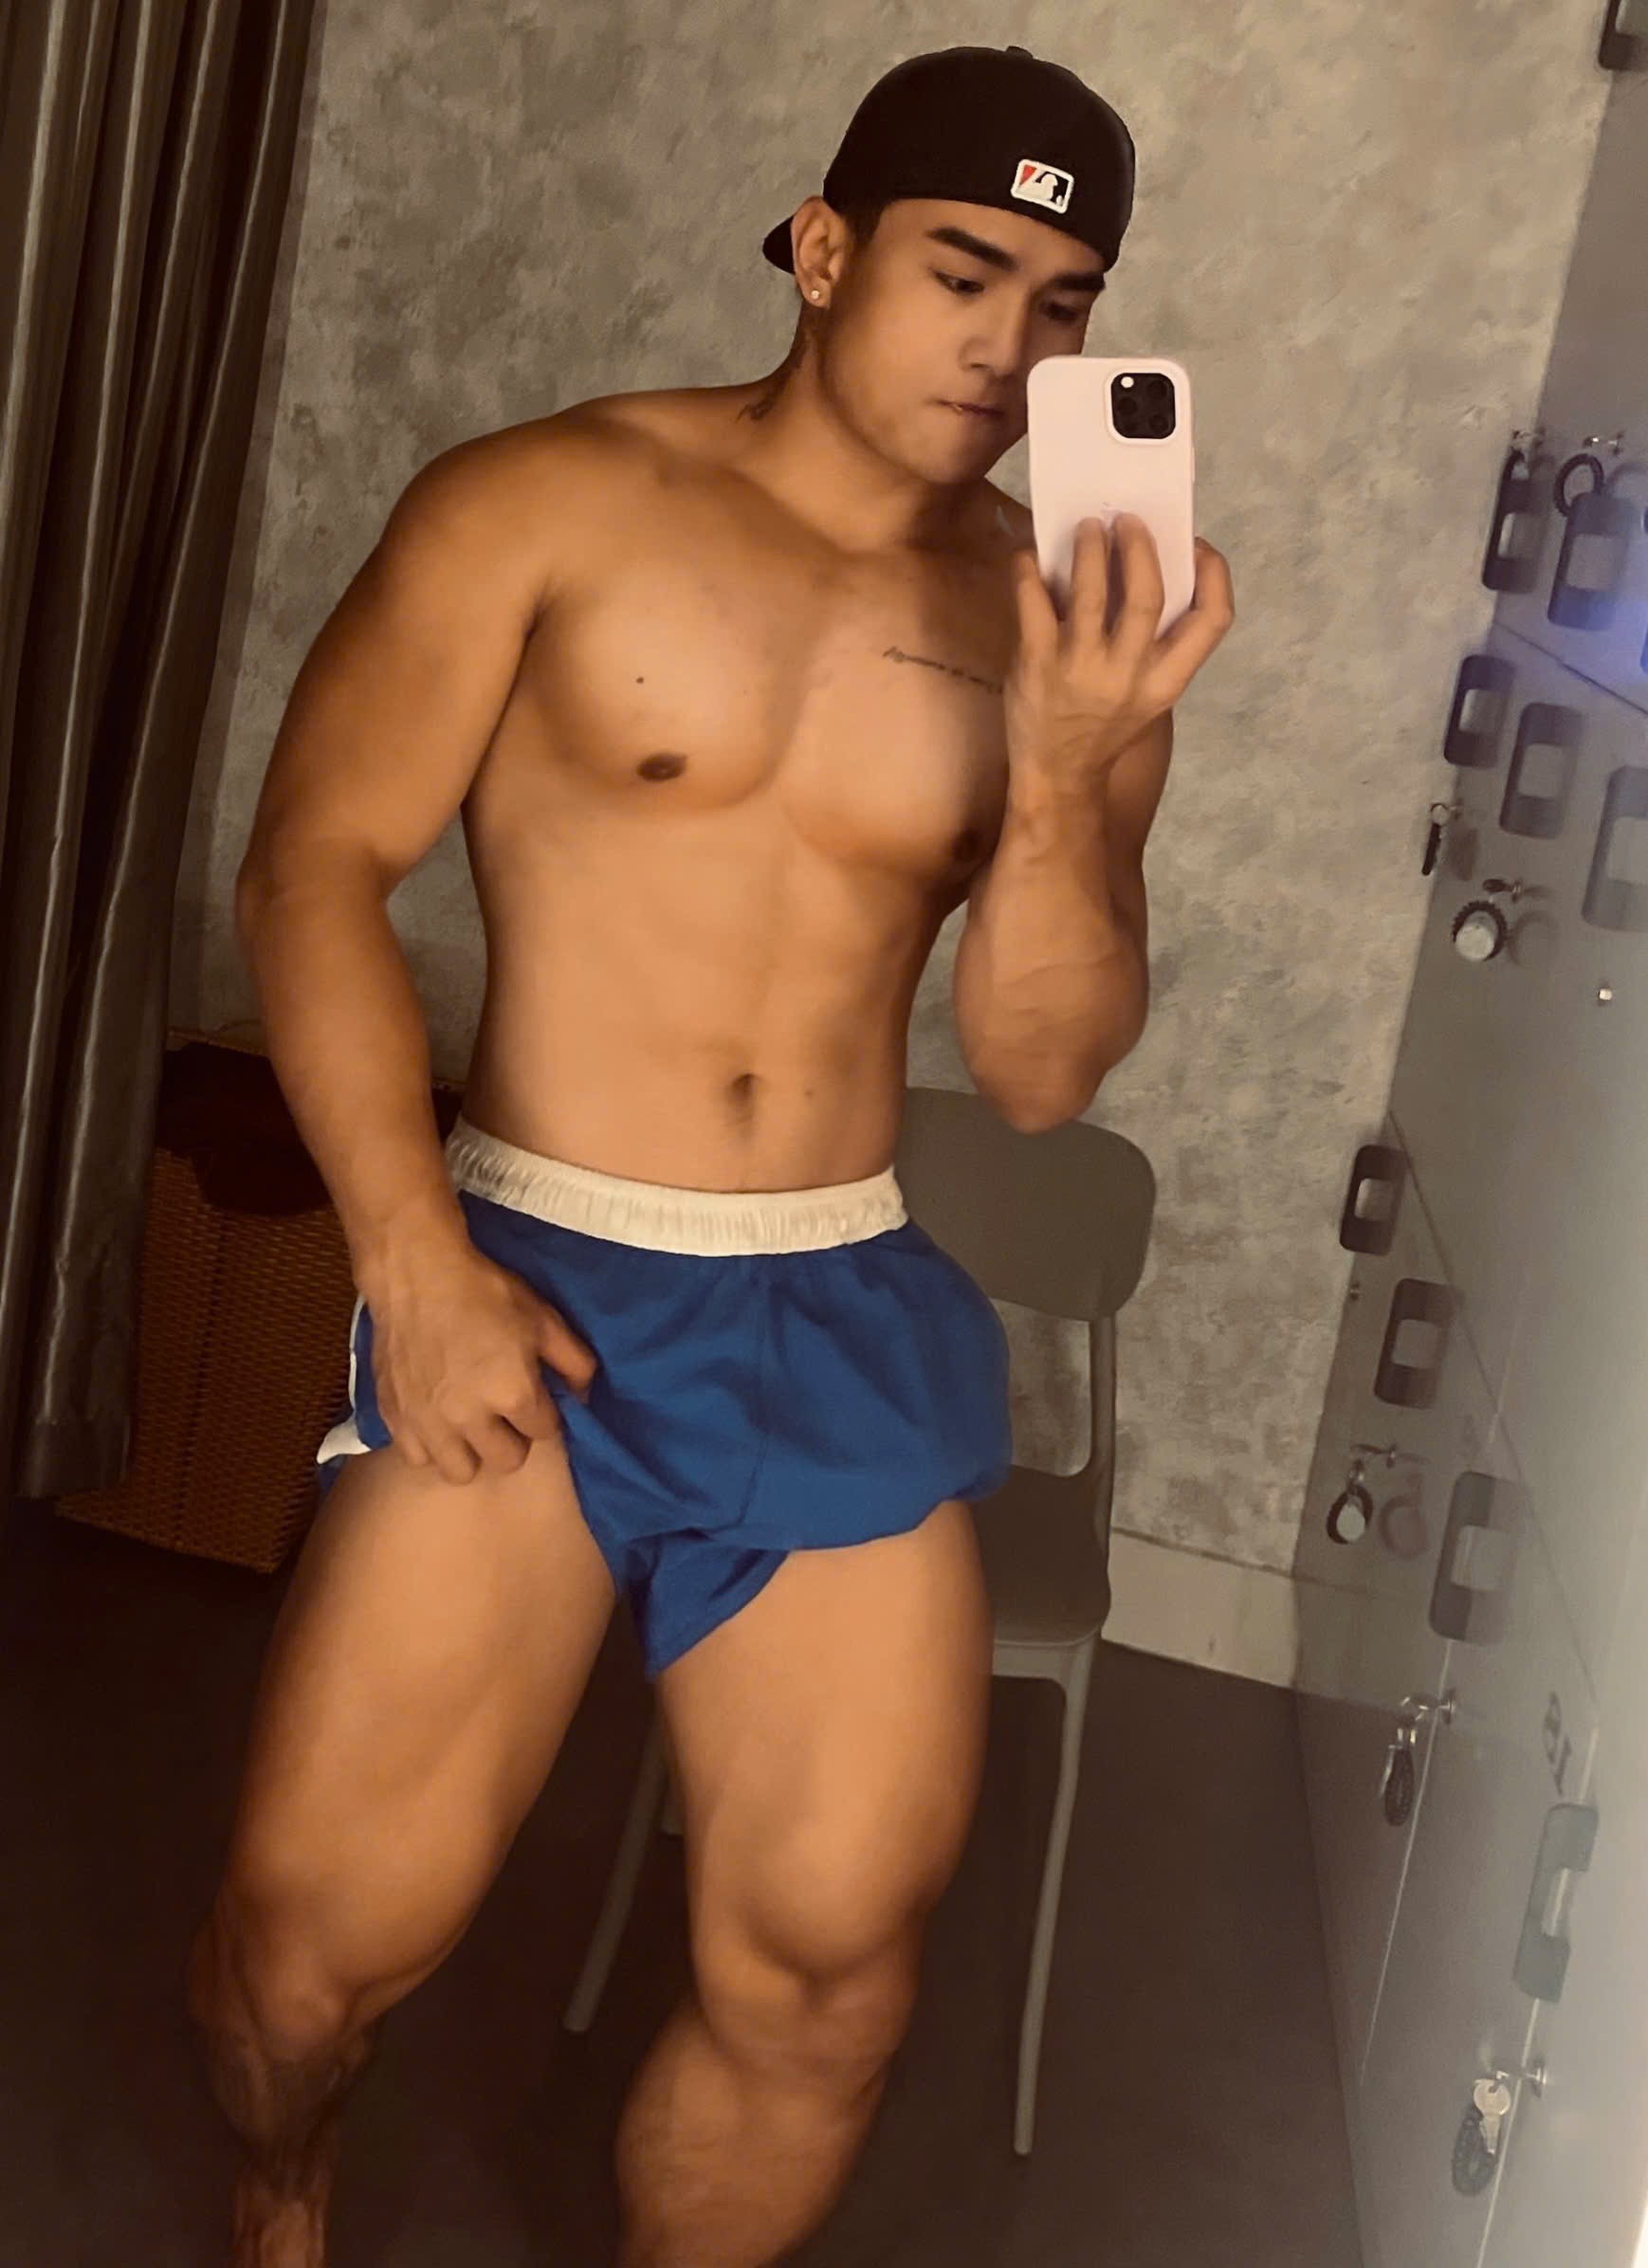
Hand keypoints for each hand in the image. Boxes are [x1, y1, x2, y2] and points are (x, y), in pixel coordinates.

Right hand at [366, 1245, 597, 1485]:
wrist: (416, 1273)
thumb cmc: (485, 1292)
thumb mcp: (544, 1318)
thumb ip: (575, 1362)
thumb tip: (583, 1397)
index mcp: (513, 1393)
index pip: (545, 1431)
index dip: (544, 1412)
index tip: (534, 1395)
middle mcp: (470, 1419)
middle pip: (508, 1460)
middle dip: (513, 1438)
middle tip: (504, 1410)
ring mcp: (428, 1423)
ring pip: (461, 1470)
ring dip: (472, 1450)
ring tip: (469, 1422)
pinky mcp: (395, 1417)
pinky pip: (418, 1457)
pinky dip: (431, 1445)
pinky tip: (435, 1418)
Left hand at [1008, 516, 1234, 781]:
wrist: (1058, 775)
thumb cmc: (1105, 726)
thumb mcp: (1148, 693)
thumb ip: (1155, 642)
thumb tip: (1142, 565)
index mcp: (1167, 681)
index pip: (1214, 620)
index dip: (1214, 573)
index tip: (1197, 545)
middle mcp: (1129, 674)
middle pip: (1147, 594)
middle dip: (1139, 546)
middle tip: (1127, 519)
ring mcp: (1081, 668)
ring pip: (1090, 590)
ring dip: (1089, 547)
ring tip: (1086, 527)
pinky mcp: (1038, 662)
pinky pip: (1033, 600)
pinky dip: (1029, 570)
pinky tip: (1029, 558)